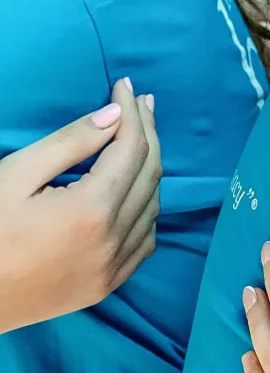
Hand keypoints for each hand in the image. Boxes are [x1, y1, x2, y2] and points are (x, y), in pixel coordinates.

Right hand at [0, 82, 160, 332]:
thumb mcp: (15, 175)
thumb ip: (69, 143)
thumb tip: (114, 114)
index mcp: (92, 210)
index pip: (131, 148)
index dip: (131, 112)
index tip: (126, 85)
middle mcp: (113, 241)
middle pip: (149, 174)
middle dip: (148, 132)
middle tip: (142, 102)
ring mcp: (112, 269)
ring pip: (152, 208)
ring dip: (149, 169)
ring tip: (140, 138)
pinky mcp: (105, 287)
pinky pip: (144, 242)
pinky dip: (146, 210)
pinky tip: (136, 193)